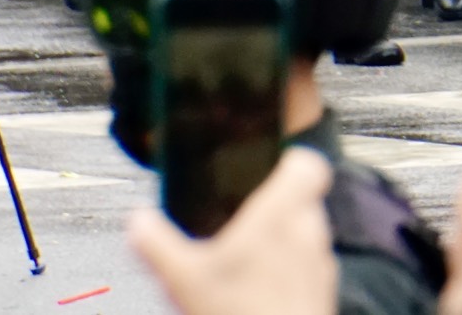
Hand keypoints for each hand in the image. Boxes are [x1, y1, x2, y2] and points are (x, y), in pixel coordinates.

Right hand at [130, 148, 337, 314]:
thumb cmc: (238, 314)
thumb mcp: (182, 279)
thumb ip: (156, 244)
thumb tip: (137, 221)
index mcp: (281, 214)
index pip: (308, 165)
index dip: (291, 162)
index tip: (269, 169)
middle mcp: (310, 234)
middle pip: (302, 202)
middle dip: (275, 209)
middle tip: (243, 224)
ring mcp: (321, 266)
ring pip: (306, 238)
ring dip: (283, 243)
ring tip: (246, 263)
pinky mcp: (324, 296)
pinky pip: (308, 272)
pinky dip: (290, 274)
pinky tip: (258, 293)